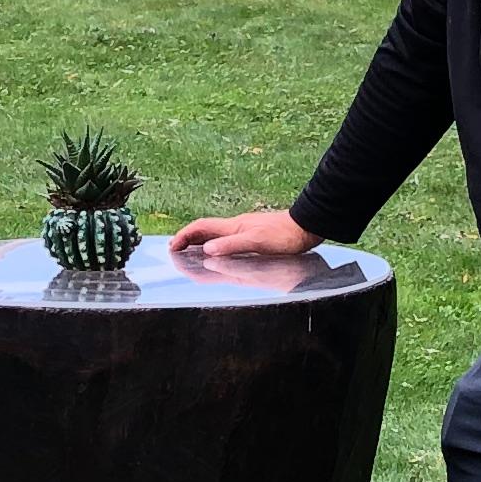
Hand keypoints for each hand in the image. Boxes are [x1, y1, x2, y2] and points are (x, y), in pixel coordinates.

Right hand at [168, 206, 321, 260]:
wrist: (307, 228)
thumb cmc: (284, 236)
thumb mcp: (257, 242)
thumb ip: (232, 246)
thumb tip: (207, 250)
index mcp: (233, 227)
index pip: (201, 228)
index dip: (185, 235)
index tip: (173, 246)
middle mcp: (236, 227)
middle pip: (205, 230)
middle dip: (188, 239)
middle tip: (176, 250)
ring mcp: (245, 231)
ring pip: (215, 235)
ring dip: (200, 243)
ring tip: (191, 253)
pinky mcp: (254, 237)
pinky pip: (227, 241)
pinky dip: (216, 247)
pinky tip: (220, 254)